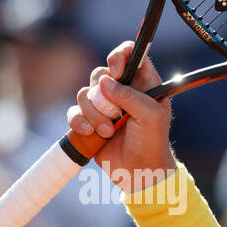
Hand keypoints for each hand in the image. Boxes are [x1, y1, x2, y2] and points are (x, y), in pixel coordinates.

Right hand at [66, 41, 175, 192]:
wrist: (139, 172)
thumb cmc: (152, 142)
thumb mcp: (150, 116)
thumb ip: (130, 95)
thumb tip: (105, 81)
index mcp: (144, 84)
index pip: (130, 55)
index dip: (120, 56)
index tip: (116, 70)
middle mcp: (123, 91)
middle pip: (101, 73)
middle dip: (103, 93)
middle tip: (116, 112)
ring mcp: (104, 106)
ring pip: (85, 93)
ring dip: (95, 113)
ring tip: (109, 131)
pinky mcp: (89, 120)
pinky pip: (74, 111)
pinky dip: (80, 122)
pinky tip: (92, 134)